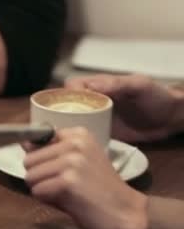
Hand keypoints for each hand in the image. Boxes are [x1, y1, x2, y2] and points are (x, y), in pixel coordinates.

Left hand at [24, 127, 147, 228]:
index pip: (36, 140)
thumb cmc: (101, 191)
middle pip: (29, 160)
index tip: (60, 170)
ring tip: (68, 194)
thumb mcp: (79, 162)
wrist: (129, 215)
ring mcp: (71, 161)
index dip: (42, 160)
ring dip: (44, 190)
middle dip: (41, 178)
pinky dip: (49, 201)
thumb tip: (24, 142)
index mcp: (78, 134)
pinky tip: (71, 203)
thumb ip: (53, 152)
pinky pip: (37, 192)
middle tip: (66, 187)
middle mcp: (75, 143)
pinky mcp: (68, 181)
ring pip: (30, 177)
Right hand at [66, 74, 182, 141]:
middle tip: (58, 126)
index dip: (65, 95)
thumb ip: (118, 83)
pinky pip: (84, 133)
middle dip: (58, 113)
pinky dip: (76, 138)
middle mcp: (93, 100)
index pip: (72, 86)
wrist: (170, 119)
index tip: (64, 107)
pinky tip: (74, 145)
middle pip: (66, 103)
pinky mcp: (101, 131)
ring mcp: (96, 116)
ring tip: (61, 138)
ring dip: (64, 127)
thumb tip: (92, 86)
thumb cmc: (156, 96)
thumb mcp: (139, 85)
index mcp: (99, 85)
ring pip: (71, 119)